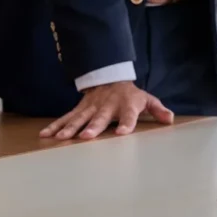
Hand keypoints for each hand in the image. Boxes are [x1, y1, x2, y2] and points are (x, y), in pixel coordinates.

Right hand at [39, 81, 173, 139]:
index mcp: (126, 106)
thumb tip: (170, 119)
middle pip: (100, 118)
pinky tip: (46, 135)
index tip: (121, 133)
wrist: (110, 79)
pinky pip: (66, 118)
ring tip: (61, 138)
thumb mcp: (147, 100)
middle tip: (87, 137)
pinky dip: (56, 126)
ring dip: (70, 128)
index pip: (128, 115)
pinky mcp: (79, 109)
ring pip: (80, 118)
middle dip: (93, 127)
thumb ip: (158, 110)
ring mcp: (91, 108)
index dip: (126, 123)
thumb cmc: (131, 95)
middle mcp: (107, 107)